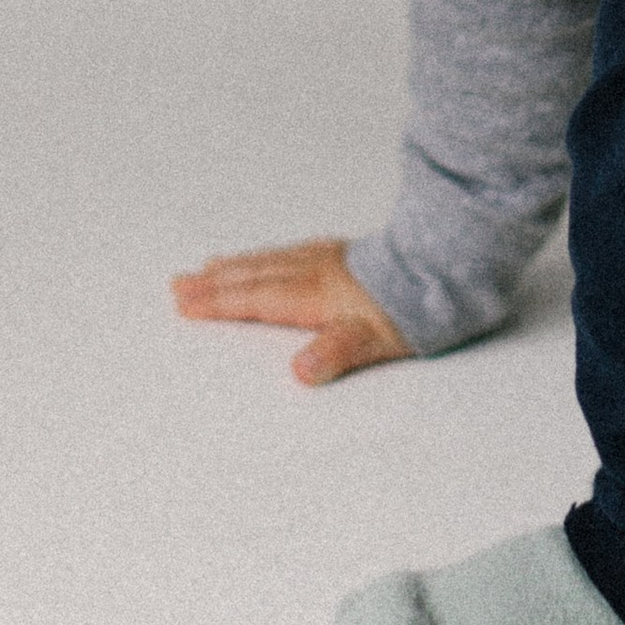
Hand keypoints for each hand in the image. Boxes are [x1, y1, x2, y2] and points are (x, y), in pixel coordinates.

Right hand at [169, 235, 414, 386]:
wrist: (445, 266)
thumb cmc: (412, 307)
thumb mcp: (375, 340)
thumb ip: (336, 353)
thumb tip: (300, 371)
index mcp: (314, 294)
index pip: (255, 300)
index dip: (218, 303)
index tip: (185, 304)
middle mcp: (314, 272)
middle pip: (253, 276)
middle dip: (214, 282)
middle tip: (179, 284)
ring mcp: (328, 260)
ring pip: (269, 261)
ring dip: (235, 266)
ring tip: (209, 266)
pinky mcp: (343, 255)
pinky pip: (290, 252)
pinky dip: (266, 256)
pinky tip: (268, 257)